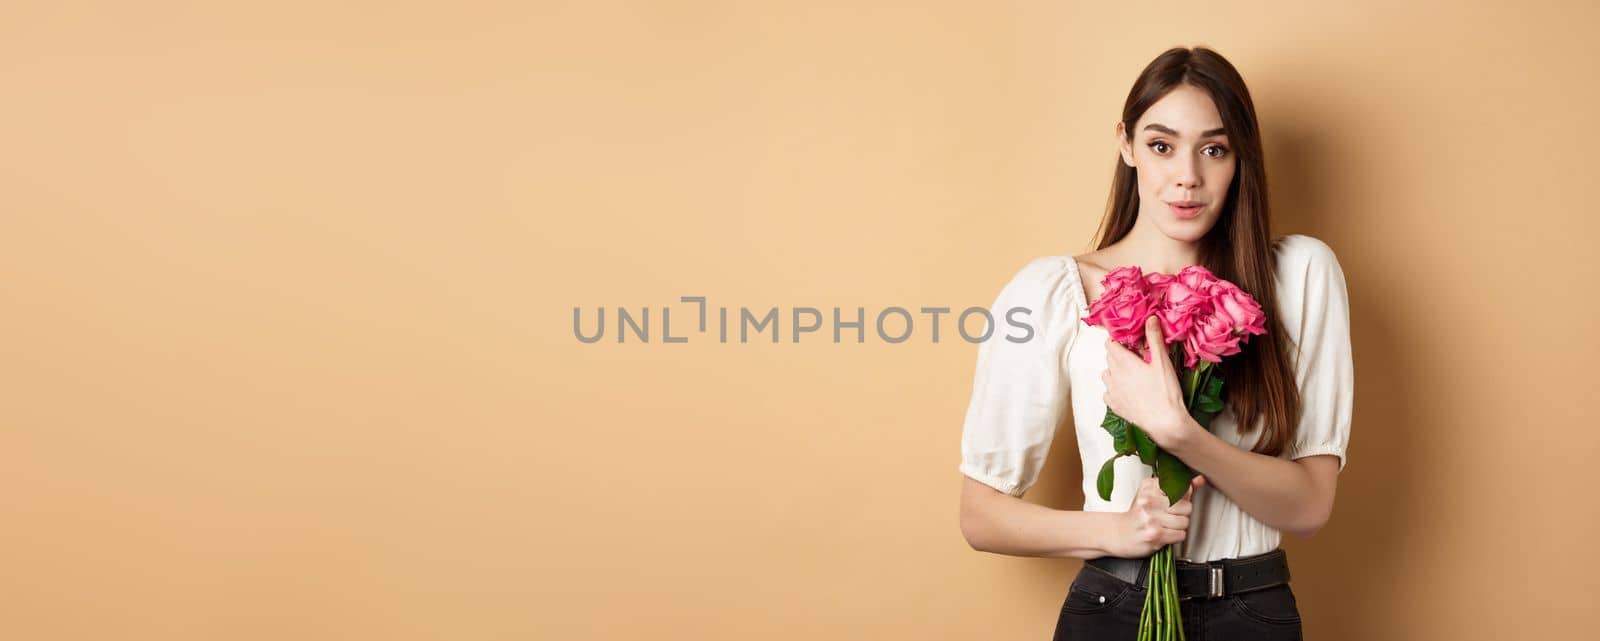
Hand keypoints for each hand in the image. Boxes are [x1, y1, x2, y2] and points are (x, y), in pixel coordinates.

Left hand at [1103, 315, 1191, 450]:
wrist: (1164, 422)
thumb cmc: (1165, 392)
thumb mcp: (1162, 361)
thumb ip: (1154, 338)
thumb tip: (1150, 318)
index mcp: (1123, 362)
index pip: (1110, 344)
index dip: (1118, 340)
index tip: (1130, 341)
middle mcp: (1112, 375)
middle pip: (1109, 358)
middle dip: (1120, 354)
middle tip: (1137, 356)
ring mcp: (1111, 391)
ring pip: (1107, 374)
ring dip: (1116, 371)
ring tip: (1133, 374)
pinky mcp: (1114, 405)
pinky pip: (1108, 392)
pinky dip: (1115, 389)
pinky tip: (1128, 391)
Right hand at [1106, 475, 1206, 558]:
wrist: (1118, 534)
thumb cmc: (1138, 515)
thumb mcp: (1154, 495)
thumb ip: (1178, 488)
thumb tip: (1200, 480)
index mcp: (1149, 487)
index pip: (1181, 488)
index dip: (1183, 498)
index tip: (1173, 502)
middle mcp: (1149, 500)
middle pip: (1186, 506)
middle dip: (1182, 514)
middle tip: (1168, 516)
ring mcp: (1150, 517)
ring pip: (1185, 522)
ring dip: (1179, 527)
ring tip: (1166, 526)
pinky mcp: (1154, 534)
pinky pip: (1180, 535)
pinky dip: (1176, 537)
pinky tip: (1165, 534)